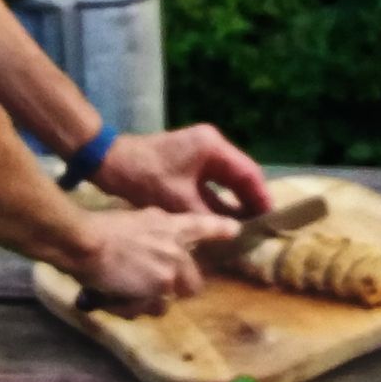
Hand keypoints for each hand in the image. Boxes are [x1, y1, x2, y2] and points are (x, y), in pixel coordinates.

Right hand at [72, 206, 241, 315]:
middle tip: (144, 288)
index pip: (202, 226)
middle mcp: (176, 247)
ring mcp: (171, 269)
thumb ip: (152, 234)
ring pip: (163, 302)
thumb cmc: (98, 228)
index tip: (235, 232)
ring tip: (120, 292)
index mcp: (169, 226)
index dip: (219, 230)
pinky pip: (146, 309)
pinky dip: (129, 308)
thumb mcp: (133, 221)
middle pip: (190, 284)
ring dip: (144, 301)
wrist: (84, 241)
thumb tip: (154, 251)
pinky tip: (113, 298)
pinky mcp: (160, 288)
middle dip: (170, 292)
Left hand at [96, 124, 271, 218]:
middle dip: (251, 203)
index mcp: (213, 147)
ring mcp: (200, 154)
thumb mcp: (178, 201)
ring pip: (227, 181)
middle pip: (241, 176)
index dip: (262, 198)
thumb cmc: (144, 176)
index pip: (249, 173)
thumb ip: (209, 216)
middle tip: (261, 229)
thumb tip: (233, 235)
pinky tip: (224, 222)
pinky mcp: (189, 164)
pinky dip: (218, 201)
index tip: (271, 221)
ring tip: (246, 230)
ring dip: (235, 203)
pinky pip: (212, 184)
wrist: (109, 161)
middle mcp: (212, 146)